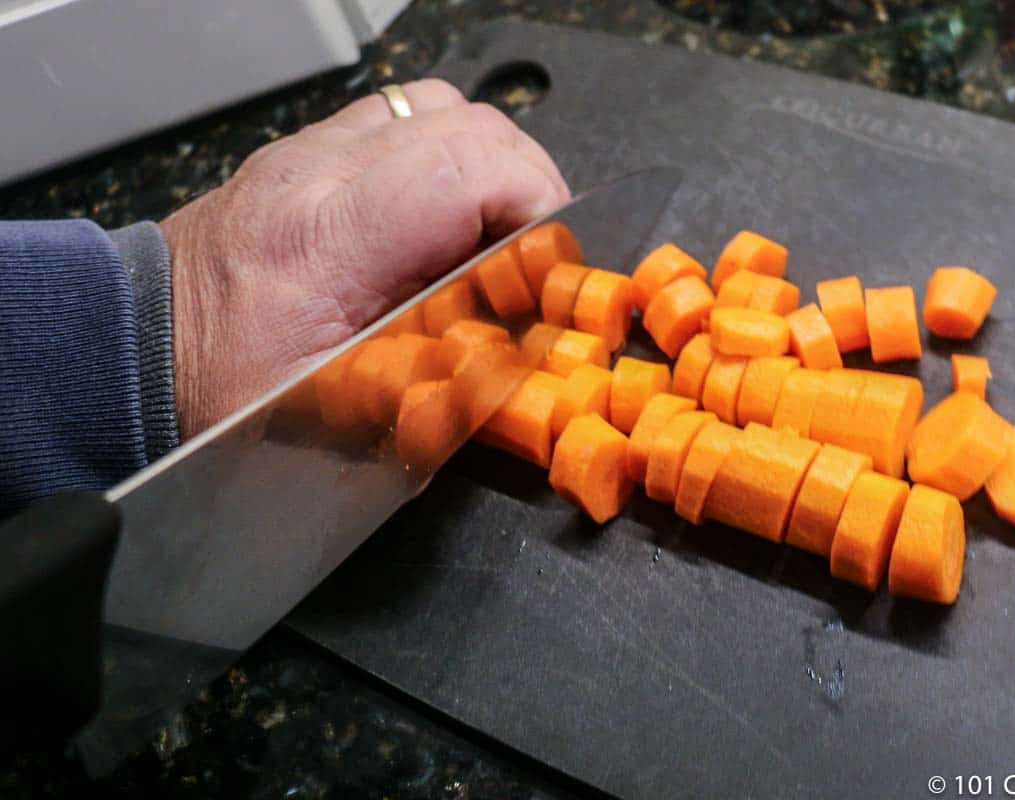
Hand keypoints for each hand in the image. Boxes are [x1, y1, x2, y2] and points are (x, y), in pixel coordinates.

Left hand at [161, 79, 569, 437]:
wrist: (136, 346)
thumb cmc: (220, 386)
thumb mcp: (334, 413)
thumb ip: (432, 390)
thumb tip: (520, 374)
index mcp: (326, 241)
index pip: (463, 167)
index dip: (535, 202)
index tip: (550, 261)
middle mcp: (319, 173)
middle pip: (467, 125)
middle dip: (528, 186)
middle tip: (533, 257)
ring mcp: (313, 150)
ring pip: (442, 107)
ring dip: (491, 165)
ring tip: (495, 233)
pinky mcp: (313, 150)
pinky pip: (406, 119)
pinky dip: (449, 157)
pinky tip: (446, 214)